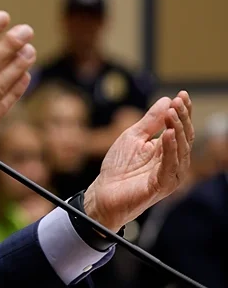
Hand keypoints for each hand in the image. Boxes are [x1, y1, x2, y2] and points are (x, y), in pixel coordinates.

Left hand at [84, 91, 193, 230]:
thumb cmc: (117, 167)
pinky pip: (171, 166)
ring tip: (172, 114)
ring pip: (182, 150)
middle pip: (185, 137)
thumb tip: (166, 100)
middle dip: (182, 118)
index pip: (180, 127)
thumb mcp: (133, 137)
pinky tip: (168, 134)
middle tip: (177, 102)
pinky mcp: (163, 185)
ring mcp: (170, 174)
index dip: (183, 111)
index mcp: (166, 149)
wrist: (102, 192)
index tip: (182, 94)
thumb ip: (150, 121)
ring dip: (178, 130)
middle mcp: (172, 161)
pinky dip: (171, 149)